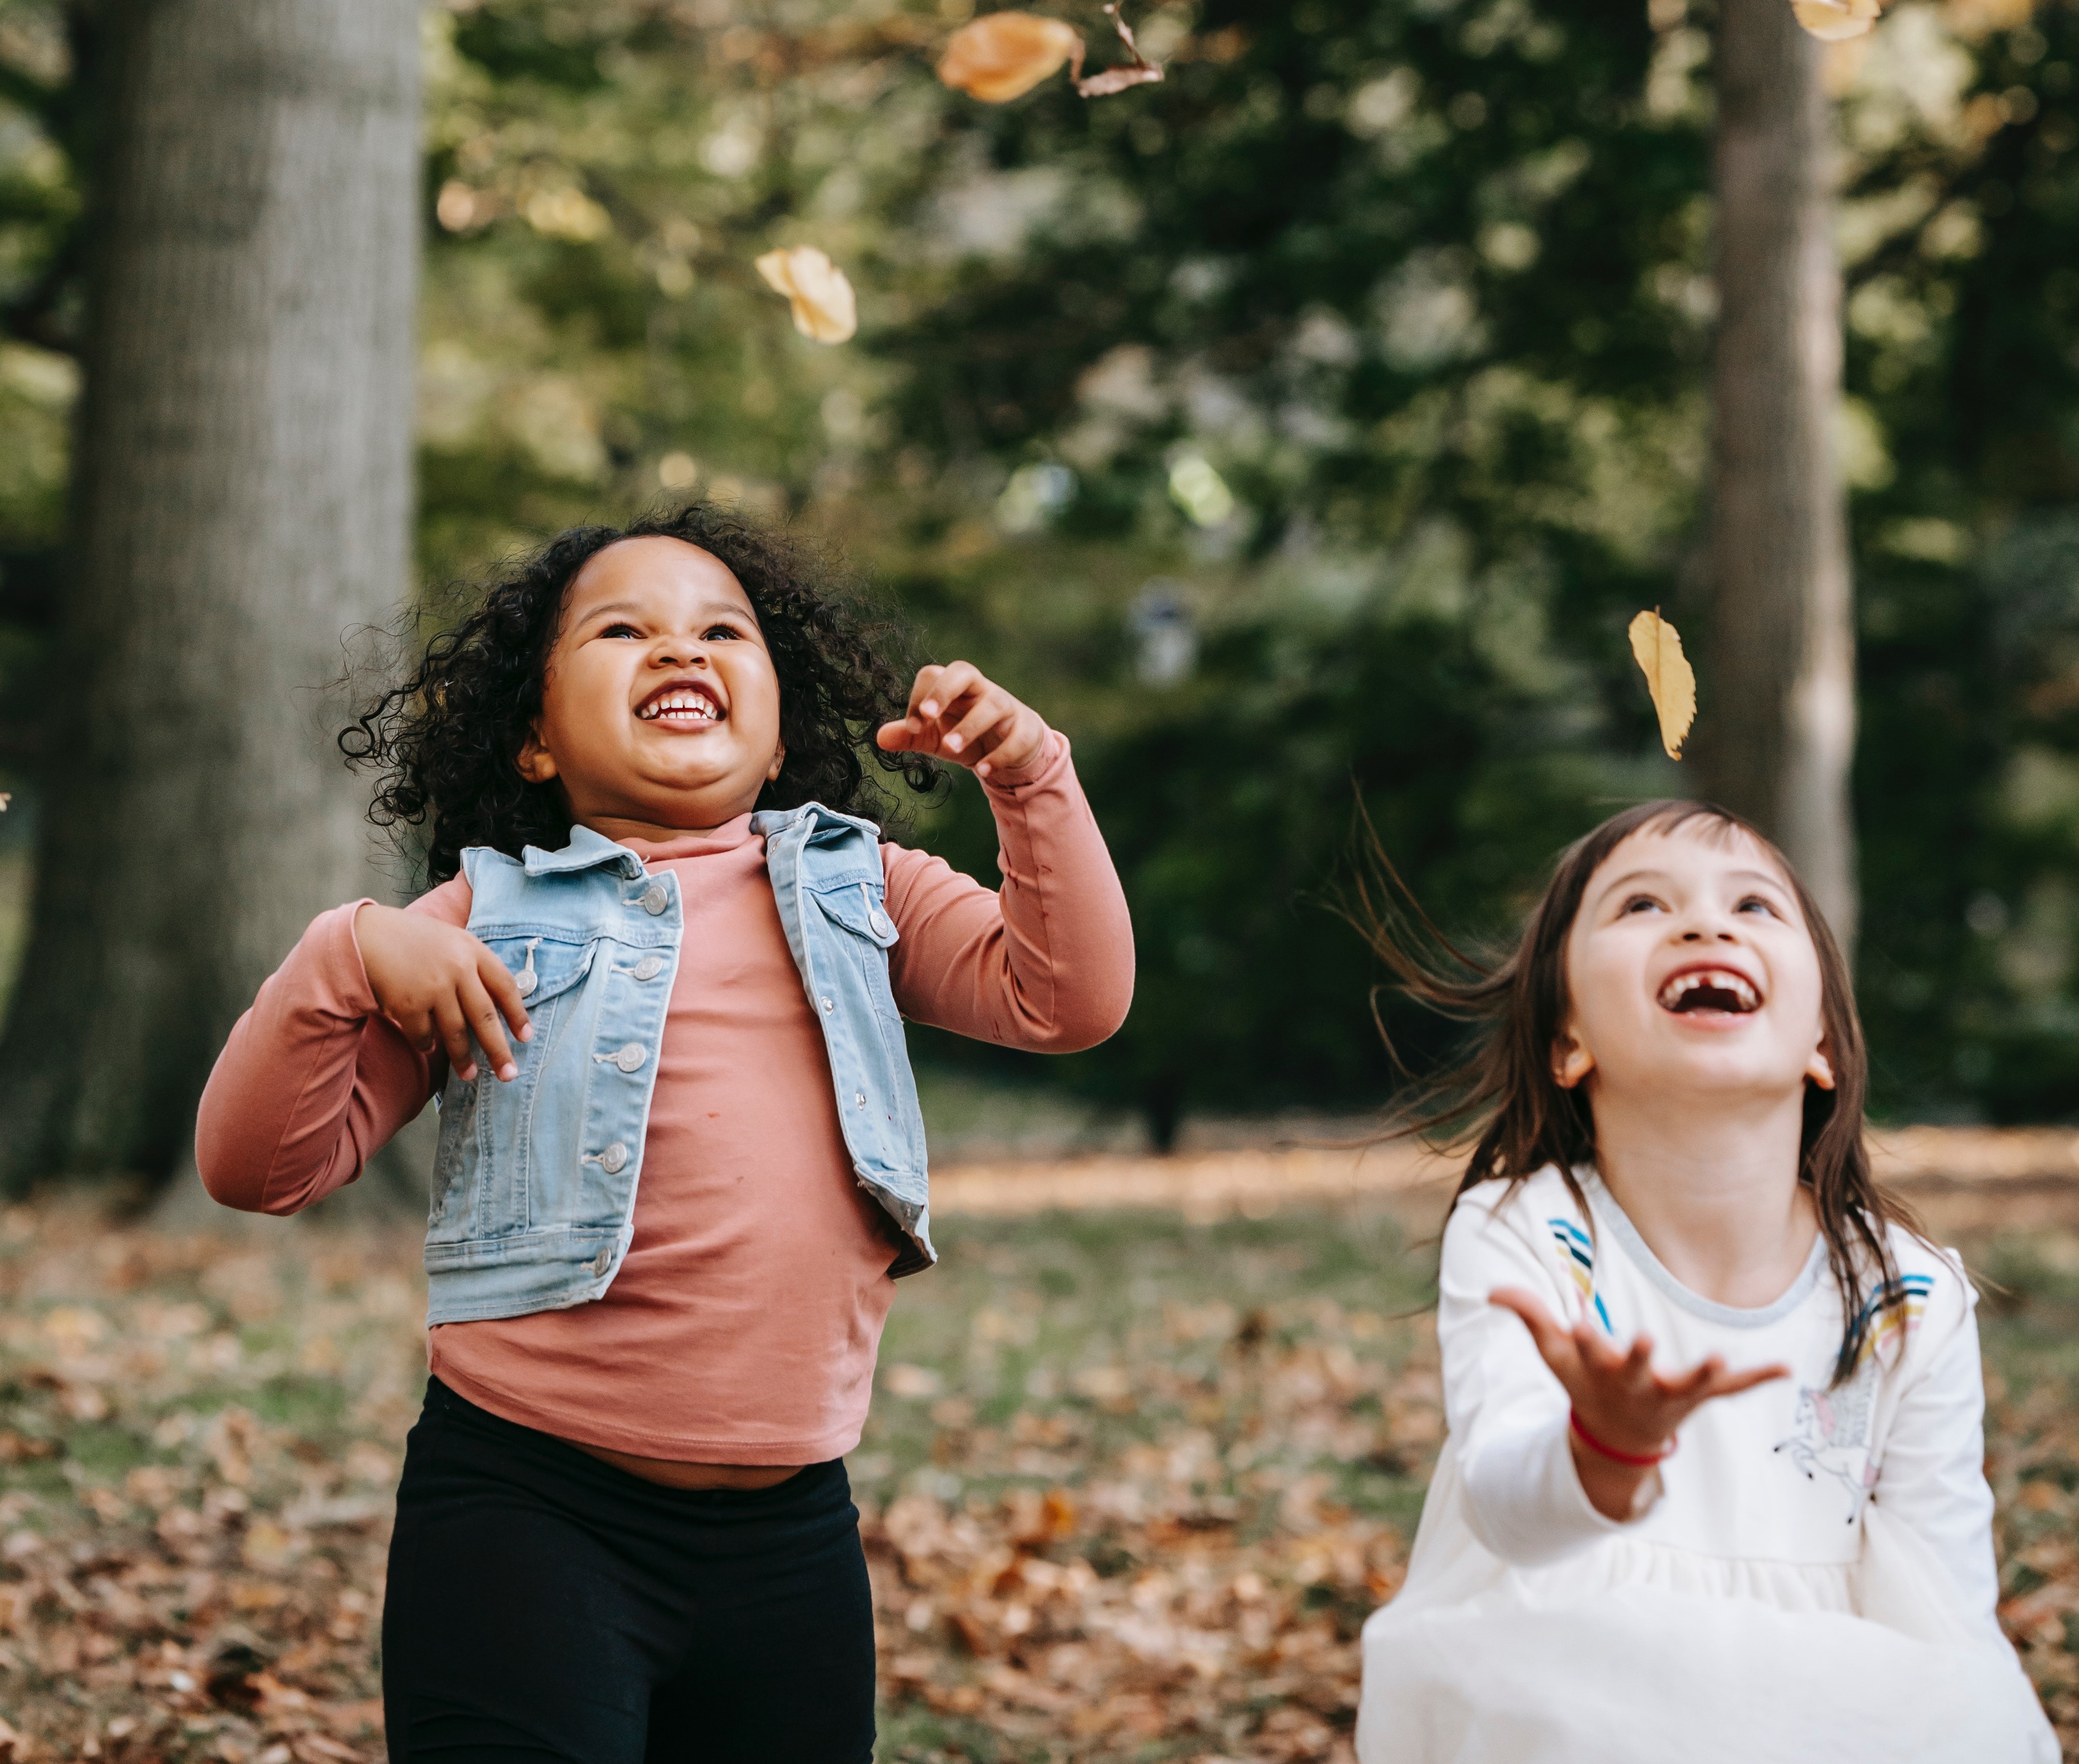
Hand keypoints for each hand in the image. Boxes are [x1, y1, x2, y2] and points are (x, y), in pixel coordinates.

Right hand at [353, 903, 532, 1083]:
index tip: (526, 1037)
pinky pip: (424, 1035)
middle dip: (498, 1050)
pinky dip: (427, 1044)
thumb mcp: (451, 940)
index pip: (505, 986)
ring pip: (456, 1033)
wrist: (365, 935)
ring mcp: (433, 987)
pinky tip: (429, 1047)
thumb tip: (498, 1001)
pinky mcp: (408, 1004)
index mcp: (472, 950)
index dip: (518, 1014)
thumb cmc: (413, 939)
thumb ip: (473, 964)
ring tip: (470, 1074)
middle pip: (485, 1017)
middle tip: (509, 1074)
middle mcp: (457, 968)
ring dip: (463, 1058)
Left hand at [875, 661, 1046, 780]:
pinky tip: (983, 771)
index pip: (933, 675)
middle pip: (963, 671)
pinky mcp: (1025, 729)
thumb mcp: (933, 737)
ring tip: (949, 750)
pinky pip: (1016, 737)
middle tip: (927, 716)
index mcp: (954, 686)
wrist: (1009, 749)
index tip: (913, 727)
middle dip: (944, 691)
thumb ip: (909, 737)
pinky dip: (1000, 754)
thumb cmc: (964, 734)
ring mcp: (1006, 707)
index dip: (919, 697)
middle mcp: (980, 689)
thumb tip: (879, 738)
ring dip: (969, 727)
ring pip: (992, 705)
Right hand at [1490, 1285, 1787, 1519]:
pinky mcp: (1698, 1396)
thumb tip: (1491, 1290)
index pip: (1589, 1352)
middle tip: (1643, 1341)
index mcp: (1599, 1371)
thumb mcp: (1555, 1354)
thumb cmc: (1585, 1383)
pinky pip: (1732, 1391)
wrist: (1619, 1437)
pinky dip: (1756, 1379)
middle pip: (1637, 1371)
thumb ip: (1528, 1317)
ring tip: (1715, 1359)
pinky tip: (1784, 1368)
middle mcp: (1635, 1385)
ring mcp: (1670, 1394)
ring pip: (1689, 1386)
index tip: (1579, 1325)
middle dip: (1639, 1357)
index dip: (1585, 1340)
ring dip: (1704, 1374)